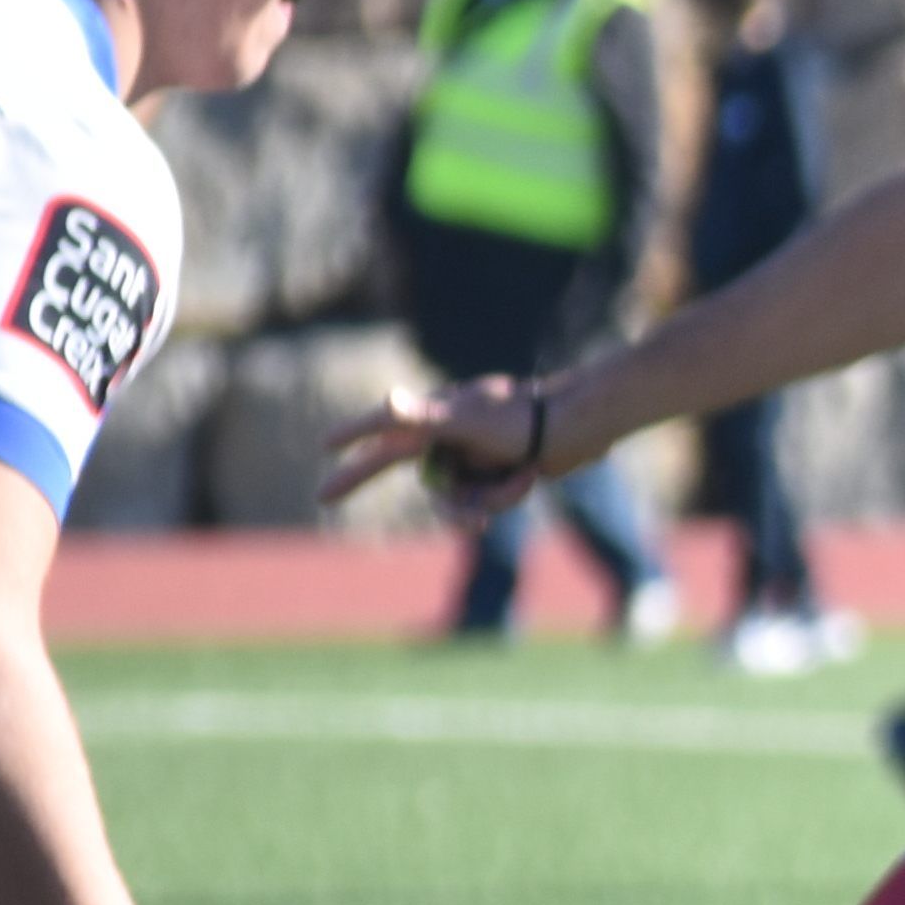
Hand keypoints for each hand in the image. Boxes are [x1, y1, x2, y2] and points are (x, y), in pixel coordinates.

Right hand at [322, 376, 557, 519]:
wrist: (580, 426)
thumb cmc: (520, 418)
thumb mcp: (467, 420)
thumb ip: (423, 416)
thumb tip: (388, 399)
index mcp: (435, 419)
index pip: (383, 429)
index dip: (354, 435)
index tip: (324, 444)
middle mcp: (449, 436)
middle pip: (420, 478)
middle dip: (438, 502)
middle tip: (375, 505)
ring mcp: (473, 454)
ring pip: (457, 497)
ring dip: (488, 499)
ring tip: (520, 479)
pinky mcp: (495, 469)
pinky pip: (484, 499)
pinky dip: (505, 494)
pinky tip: (530, 475)